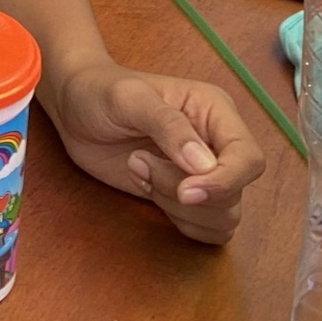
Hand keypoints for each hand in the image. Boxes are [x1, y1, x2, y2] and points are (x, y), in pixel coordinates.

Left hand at [46, 60, 264, 243]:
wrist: (74, 107)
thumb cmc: (99, 91)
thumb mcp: (128, 98)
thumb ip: (167, 125)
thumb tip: (204, 164)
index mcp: (215, 112)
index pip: (248, 158)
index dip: (224, 182)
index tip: (186, 191)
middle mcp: (218, 145)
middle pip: (234, 194)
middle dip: (182, 191)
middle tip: (138, 161)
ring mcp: (204, 174)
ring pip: (221, 217)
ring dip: (174, 205)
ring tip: (137, 168)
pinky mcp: (186, 197)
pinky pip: (205, 229)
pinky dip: (176, 220)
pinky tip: (145, 187)